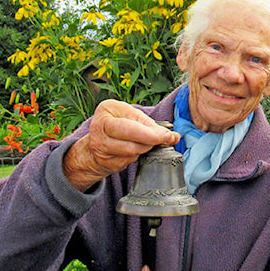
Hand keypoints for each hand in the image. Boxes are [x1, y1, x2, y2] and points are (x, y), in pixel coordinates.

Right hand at [63, 100, 179, 190]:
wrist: (96, 144)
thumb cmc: (119, 126)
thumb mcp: (132, 117)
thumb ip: (151, 125)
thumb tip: (174, 137)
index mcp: (106, 109)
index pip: (132, 123)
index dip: (152, 132)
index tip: (168, 136)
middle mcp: (99, 126)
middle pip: (131, 139)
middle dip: (151, 141)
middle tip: (164, 140)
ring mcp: (99, 145)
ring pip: (131, 152)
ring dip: (144, 149)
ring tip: (145, 143)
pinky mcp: (104, 161)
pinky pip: (127, 161)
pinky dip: (135, 157)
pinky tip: (133, 151)